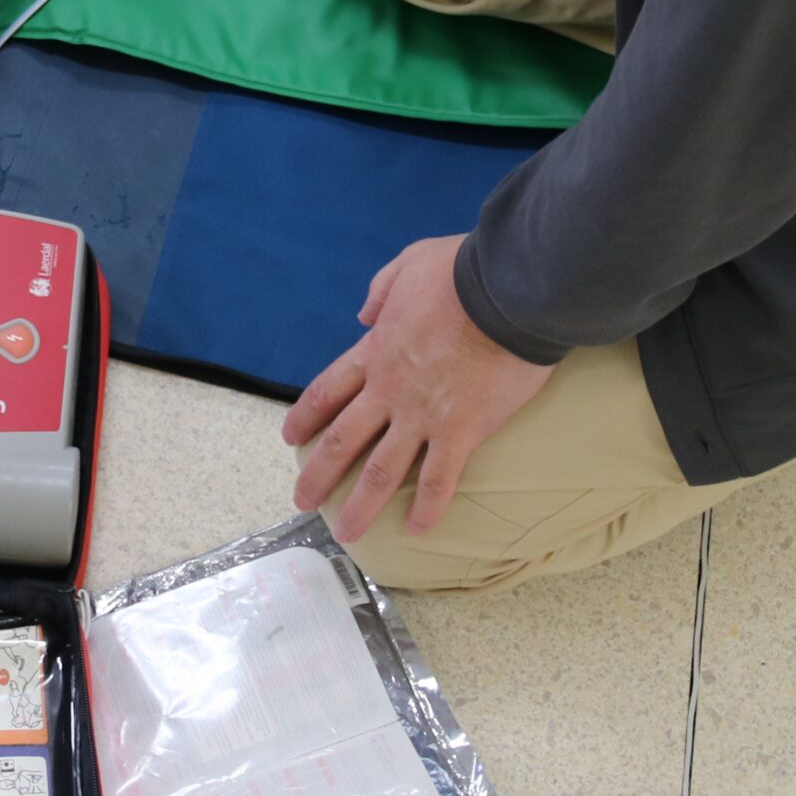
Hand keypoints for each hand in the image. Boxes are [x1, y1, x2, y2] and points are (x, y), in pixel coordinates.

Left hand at [286, 235, 554, 541]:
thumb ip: (381, 290)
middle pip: (343, 439)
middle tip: (303, 500)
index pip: (328, 391)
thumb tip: (363, 313)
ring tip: (346, 532)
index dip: (306, 416)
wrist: (505, 291)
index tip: (290, 438)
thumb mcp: (409, 264)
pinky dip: (427, 508)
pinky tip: (416, 531)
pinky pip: (439, 479)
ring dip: (360, 505)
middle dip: (319, 474)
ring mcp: (422, 415)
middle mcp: (390, 390)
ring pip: (382, 471)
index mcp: (375, 350)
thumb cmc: (460, 272)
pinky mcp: (461, 432)